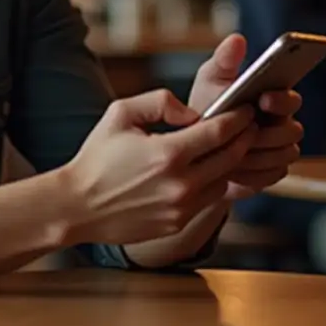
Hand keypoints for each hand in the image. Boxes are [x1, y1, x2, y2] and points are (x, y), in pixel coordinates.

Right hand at [61, 88, 257, 245]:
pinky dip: (214, 182)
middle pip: (232, 156)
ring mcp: (181, 207)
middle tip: (249, 124)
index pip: (220, 132)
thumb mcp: (121, 113)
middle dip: (245, 137)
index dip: (239, 118)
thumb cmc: (96, 157)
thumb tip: (193, 112)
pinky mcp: (178, 223)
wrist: (77, 206)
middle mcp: (180, 183)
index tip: (246, 109)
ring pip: (225, 180)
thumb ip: (160, 102)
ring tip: (230, 146)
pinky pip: (209, 200)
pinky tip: (208, 169)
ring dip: (232, 162)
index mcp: (168, 153)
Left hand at [188, 34, 303, 200]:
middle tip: (243, 133)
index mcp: (274, 97)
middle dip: (267, 133)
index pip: (292, 98)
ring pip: (285, 154)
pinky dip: (253, 172)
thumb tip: (237, 39)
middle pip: (293, 130)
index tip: (263, 99)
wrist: (197, 149)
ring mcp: (281, 149)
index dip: (281, 100)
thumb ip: (224, 61)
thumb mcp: (211, 81)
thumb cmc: (208, 108)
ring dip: (258, 154)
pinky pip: (275, 174)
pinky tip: (234, 169)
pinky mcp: (272, 171)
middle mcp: (283, 123)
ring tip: (232, 152)